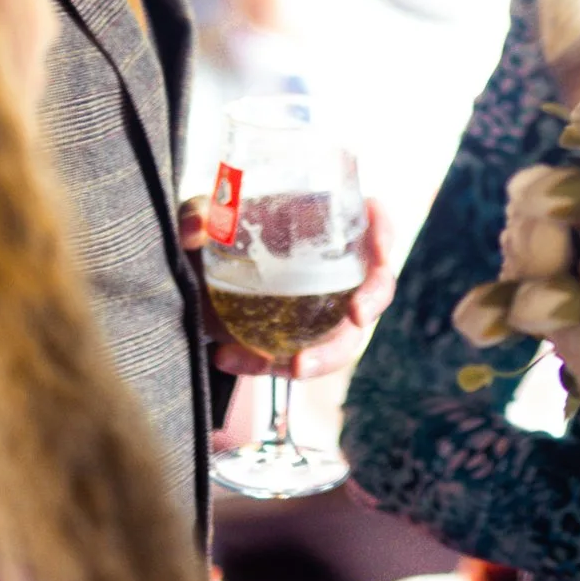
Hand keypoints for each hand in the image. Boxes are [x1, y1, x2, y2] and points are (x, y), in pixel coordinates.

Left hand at [180, 195, 399, 378]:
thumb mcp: (204, 218)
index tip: (380, 249)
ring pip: (345, 336)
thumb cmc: (214, 236)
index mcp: (325, 225)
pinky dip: (267, 364)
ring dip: (327, 355)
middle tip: (356, 316)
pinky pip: (297, 359)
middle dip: (372, 302)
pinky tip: (227, 357)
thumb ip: (195, 214)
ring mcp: (322, 309)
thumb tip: (197, 228)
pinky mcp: (298, 341)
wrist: (194, 279)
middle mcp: (335, 268)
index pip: (373, 222)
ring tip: (293, 367)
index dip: (385, 232)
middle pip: (375, 285)